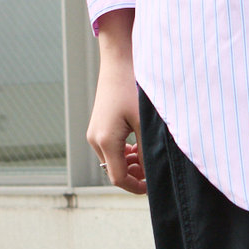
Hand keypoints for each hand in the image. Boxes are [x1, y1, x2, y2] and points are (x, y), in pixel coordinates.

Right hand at [87, 9, 144, 193]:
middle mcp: (95, 139)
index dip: (137, 187)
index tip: (153, 187)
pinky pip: (110, 149)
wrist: (120, 60)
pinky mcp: (98, 126)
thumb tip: (152, 174)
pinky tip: (140, 147)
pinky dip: (125, 153)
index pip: (119, 178)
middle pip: (114, 172)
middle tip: (154, 171)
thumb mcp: (146, 122)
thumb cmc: (134, 88)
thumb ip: (148, 151)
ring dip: (131, 165)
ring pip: (112, 161)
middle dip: (135, 176)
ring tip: (148, 157)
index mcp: (106, 141)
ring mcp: (94, 132)